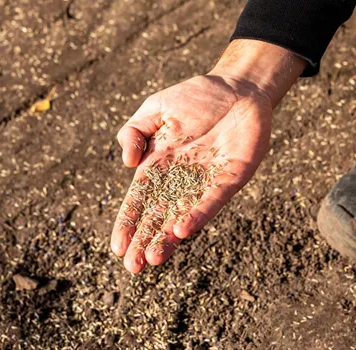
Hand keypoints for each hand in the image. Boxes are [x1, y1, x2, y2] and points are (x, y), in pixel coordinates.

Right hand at [111, 40, 305, 272]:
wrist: (238, 87)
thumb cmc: (195, 98)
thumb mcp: (155, 109)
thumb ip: (133, 132)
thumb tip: (128, 164)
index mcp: (159, 164)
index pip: (140, 199)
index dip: (128, 222)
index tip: (117, 247)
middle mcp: (181, 178)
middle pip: (159, 215)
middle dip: (145, 240)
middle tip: (134, 267)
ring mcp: (206, 180)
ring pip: (184, 214)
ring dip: (169, 237)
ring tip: (154, 257)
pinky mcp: (230, 176)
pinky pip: (212, 199)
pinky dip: (198, 215)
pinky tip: (183, 230)